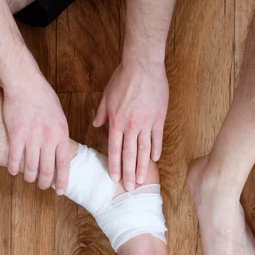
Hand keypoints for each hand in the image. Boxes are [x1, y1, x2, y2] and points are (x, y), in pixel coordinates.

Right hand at [3, 74, 70, 193]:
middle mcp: (48, 139)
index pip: (64, 164)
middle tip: (42, 187)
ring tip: (29, 179)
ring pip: (30, 167)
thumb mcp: (60, 117)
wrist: (26, 84)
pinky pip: (14, 158)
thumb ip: (60, 135)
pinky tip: (13, 171)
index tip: (61, 191)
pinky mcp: (16, 135)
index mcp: (62, 135)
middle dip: (45, 182)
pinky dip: (13, 167)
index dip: (63, 180)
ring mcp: (32, 138)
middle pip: (47, 170)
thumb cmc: (44, 98)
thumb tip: (60, 150)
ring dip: (29, 176)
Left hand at [93, 58, 168, 190]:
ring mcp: (146, 123)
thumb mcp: (107, 95)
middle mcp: (130, 126)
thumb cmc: (123, 78)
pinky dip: (156, 149)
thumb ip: (102, 113)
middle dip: (129, 173)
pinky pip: (157, 137)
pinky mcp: (159, 117)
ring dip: (143, 166)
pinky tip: (155, 159)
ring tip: (143, 179)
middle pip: (129, 154)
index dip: (115, 165)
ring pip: (144, 150)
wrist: (142, 66)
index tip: (115, 178)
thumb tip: (96, 124)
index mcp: (116, 122)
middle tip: (130, 188)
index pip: (114, 149)